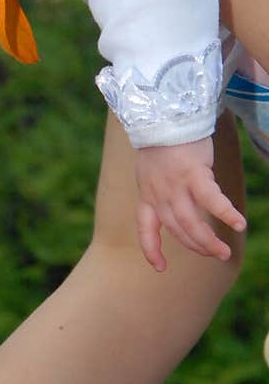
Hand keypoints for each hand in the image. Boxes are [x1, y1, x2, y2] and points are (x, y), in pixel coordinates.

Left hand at [135, 136, 246, 271]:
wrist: (163, 115)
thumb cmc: (163, 141)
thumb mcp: (151, 170)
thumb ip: (161, 189)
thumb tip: (177, 202)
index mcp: (147, 194)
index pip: (145, 229)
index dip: (151, 250)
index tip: (159, 267)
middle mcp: (159, 195)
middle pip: (177, 229)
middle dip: (196, 246)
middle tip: (216, 255)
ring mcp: (175, 186)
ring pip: (191, 223)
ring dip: (208, 241)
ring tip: (224, 252)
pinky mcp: (194, 174)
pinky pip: (211, 200)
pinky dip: (225, 214)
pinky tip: (238, 224)